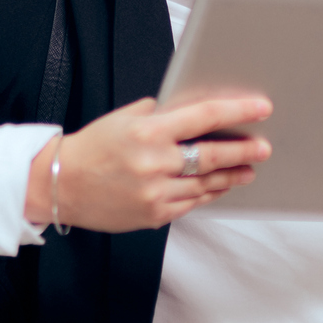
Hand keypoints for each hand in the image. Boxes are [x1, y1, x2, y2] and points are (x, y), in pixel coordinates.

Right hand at [24, 95, 270, 232]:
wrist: (59, 184)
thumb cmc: (92, 147)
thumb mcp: (123, 119)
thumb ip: (159, 114)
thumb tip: (194, 110)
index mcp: (148, 131)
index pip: (203, 117)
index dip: (237, 111)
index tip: (261, 108)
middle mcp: (154, 162)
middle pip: (212, 156)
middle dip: (243, 151)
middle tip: (264, 147)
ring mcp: (155, 192)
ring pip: (206, 184)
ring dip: (231, 176)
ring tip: (248, 169)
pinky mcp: (153, 215)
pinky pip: (191, 203)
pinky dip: (207, 194)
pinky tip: (218, 187)